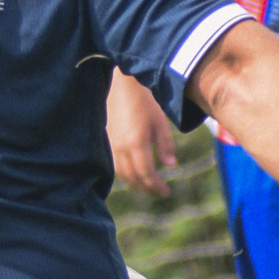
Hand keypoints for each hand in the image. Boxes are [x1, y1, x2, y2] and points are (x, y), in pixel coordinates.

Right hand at [107, 68, 176, 196]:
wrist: (122, 86)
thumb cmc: (144, 101)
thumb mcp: (159, 122)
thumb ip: (165, 145)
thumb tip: (170, 166)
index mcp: (136, 143)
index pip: (146, 174)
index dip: (156, 186)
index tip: (166, 192)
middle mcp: (121, 147)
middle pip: (133, 178)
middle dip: (147, 188)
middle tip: (159, 192)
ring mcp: (112, 145)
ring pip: (122, 174)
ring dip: (136, 184)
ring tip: (148, 186)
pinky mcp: (108, 141)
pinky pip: (116, 165)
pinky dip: (126, 175)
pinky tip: (135, 174)